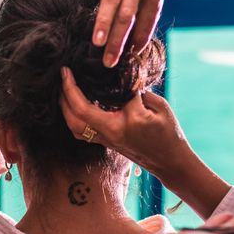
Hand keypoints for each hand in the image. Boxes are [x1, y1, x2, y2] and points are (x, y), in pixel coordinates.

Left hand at [60, 67, 189, 177]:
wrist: (171, 162)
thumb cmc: (168, 134)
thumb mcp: (157, 107)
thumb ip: (136, 92)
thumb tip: (120, 79)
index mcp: (118, 125)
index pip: (86, 106)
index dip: (72, 87)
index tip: (67, 70)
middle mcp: (107, 135)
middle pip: (73, 118)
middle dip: (63, 96)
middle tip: (63, 76)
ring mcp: (106, 141)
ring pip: (74, 128)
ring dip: (65, 109)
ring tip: (65, 90)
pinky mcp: (107, 144)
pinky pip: (82, 132)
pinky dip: (73, 118)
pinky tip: (76, 105)